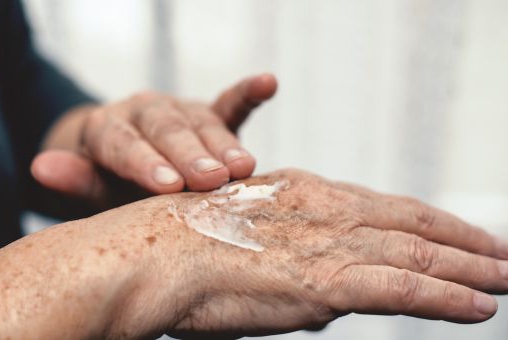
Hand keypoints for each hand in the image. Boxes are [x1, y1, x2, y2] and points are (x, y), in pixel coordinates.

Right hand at [0, 169, 507, 338]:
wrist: (135, 260)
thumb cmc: (177, 260)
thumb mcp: (242, 253)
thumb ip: (292, 267)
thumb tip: (329, 300)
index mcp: (297, 194)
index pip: (379, 206)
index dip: (426, 222)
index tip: (461, 238)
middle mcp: (317, 208)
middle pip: (407, 222)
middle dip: (462, 241)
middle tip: (506, 254)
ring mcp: (319, 241)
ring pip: (413, 252)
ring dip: (466, 267)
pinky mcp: (317, 277)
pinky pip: (396, 286)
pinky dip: (442, 297)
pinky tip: (479, 306)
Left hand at [30, 74, 276, 206]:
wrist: (126, 160)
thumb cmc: (109, 183)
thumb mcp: (90, 188)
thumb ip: (74, 180)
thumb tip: (38, 167)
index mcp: (109, 130)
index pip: (124, 145)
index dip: (145, 164)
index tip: (167, 186)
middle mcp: (144, 112)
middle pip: (166, 130)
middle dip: (190, 156)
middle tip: (211, 180)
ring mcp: (178, 110)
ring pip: (200, 122)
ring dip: (223, 144)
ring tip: (244, 167)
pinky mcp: (206, 113)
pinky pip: (229, 102)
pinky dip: (248, 93)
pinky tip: (268, 83)